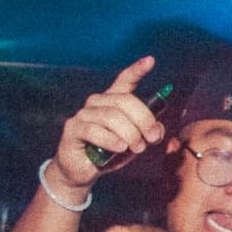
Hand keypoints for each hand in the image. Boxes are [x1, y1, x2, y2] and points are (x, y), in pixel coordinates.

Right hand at [51, 56, 164, 191]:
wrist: (83, 171)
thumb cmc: (109, 153)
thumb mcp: (135, 143)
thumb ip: (148, 133)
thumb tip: (158, 128)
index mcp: (113, 102)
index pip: (125, 81)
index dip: (137, 70)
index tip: (150, 61)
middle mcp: (97, 102)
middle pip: (125, 101)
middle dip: (144, 120)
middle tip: (152, 139)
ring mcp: (84, 114)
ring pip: (112, 117)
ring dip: (130, 134)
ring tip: (136, 148)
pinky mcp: (73, 128)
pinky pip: (95, 130)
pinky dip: (111, 140)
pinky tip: (120, 147)